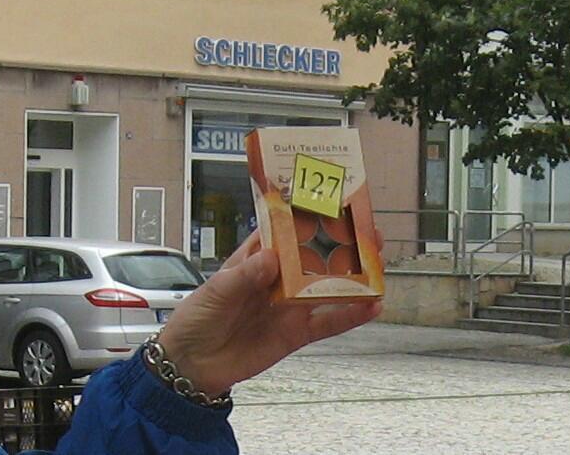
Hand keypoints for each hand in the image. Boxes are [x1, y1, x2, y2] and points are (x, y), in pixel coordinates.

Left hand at [158, 231, 382, 396]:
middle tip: (367, 231)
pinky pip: (328, 323)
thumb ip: (245, 275)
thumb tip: (273, 258)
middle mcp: (278, 279)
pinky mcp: (297, 333)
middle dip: (341, 244)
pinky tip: (372, 306)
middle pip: (315, 257)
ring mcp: (290, 306)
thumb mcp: (216, 290)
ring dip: (353, 277)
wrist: (192, 366)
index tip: (329, 202)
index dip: (306, 217)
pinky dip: (350, 315)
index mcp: (255, 259)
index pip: (285, 232)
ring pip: (328, 288)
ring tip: (378, 264)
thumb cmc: (197, 319)